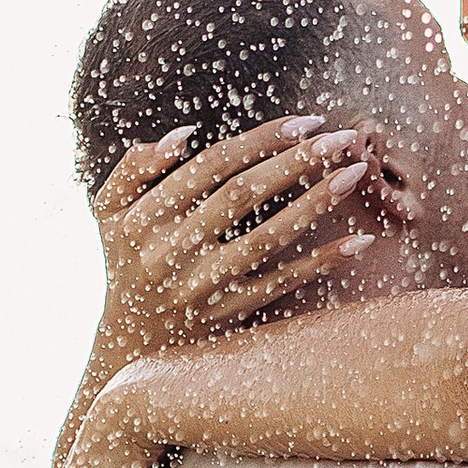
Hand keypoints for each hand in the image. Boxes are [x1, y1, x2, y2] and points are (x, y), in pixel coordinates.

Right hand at [89, 115, 389, 357]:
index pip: (211, 166)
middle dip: (296, 161)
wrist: (128, 346)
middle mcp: (171, 251)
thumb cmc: (126, 263)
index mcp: (143, 217)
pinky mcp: (228, 317)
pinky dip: (319, 264)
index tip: (306, 121)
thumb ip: (133, 168)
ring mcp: (202, 288)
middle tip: (343, 136)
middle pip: (242, 196)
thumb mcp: (109, 212)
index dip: (260, 140)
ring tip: (355, 173)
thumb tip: (182, 134)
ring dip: (314, 204)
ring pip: (265, 239)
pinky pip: (281, 286)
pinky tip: (359, 242)